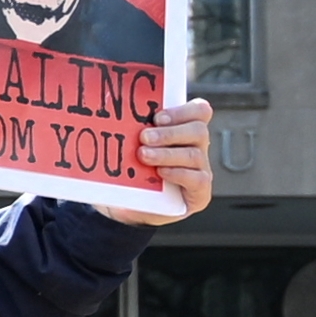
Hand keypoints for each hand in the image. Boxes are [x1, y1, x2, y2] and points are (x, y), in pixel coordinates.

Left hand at [132, 97, 214, 221]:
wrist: (124, 204)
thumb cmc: (128, 169)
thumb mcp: (128, 147)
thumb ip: (130, 131)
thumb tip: (115, 118)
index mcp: (184, 130)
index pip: (199, 111)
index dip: (182, 111)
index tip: (157, 117)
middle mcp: (197, 148)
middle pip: (198, 131)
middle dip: (169, 133)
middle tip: (144, 137)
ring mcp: (200, 170)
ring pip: (194, 155)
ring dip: (167, 153)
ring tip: (143, 155)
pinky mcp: (199, 193)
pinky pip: (197, 179)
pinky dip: (178, 174)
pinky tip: (161, 172)